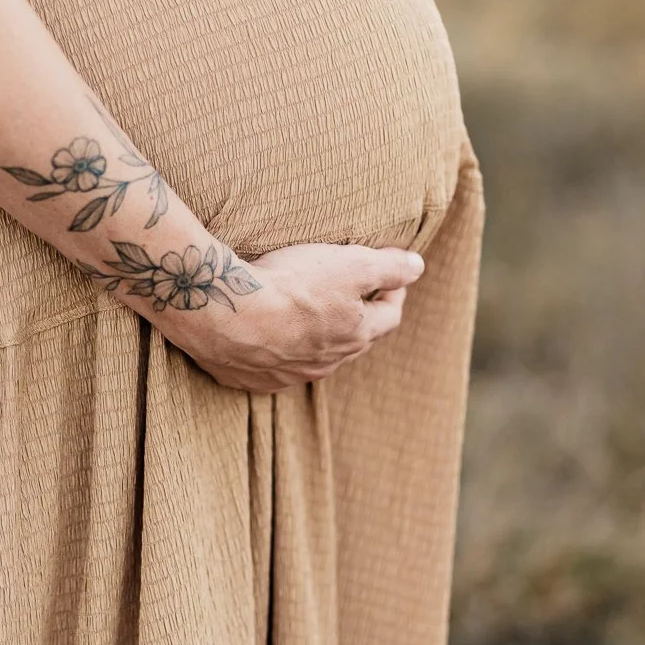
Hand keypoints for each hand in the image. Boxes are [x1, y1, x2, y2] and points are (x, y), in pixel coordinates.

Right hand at [158, 242, 423, 392]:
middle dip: (356, 315)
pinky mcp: (251, 379)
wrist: (226, 312)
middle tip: (349, 291)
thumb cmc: (291, 284)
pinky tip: (264, 332)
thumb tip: (418, 266)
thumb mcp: (350, 264)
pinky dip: (275, 349)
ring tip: (304, 310)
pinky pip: (271, 366)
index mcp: (355, 336)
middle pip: (352, 339)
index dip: (393, 290)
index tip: (390, 274)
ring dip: (315, 335)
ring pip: (312, 356)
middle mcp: (326, 363)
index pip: (389, 315)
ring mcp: (287, 375)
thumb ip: (389, 267)